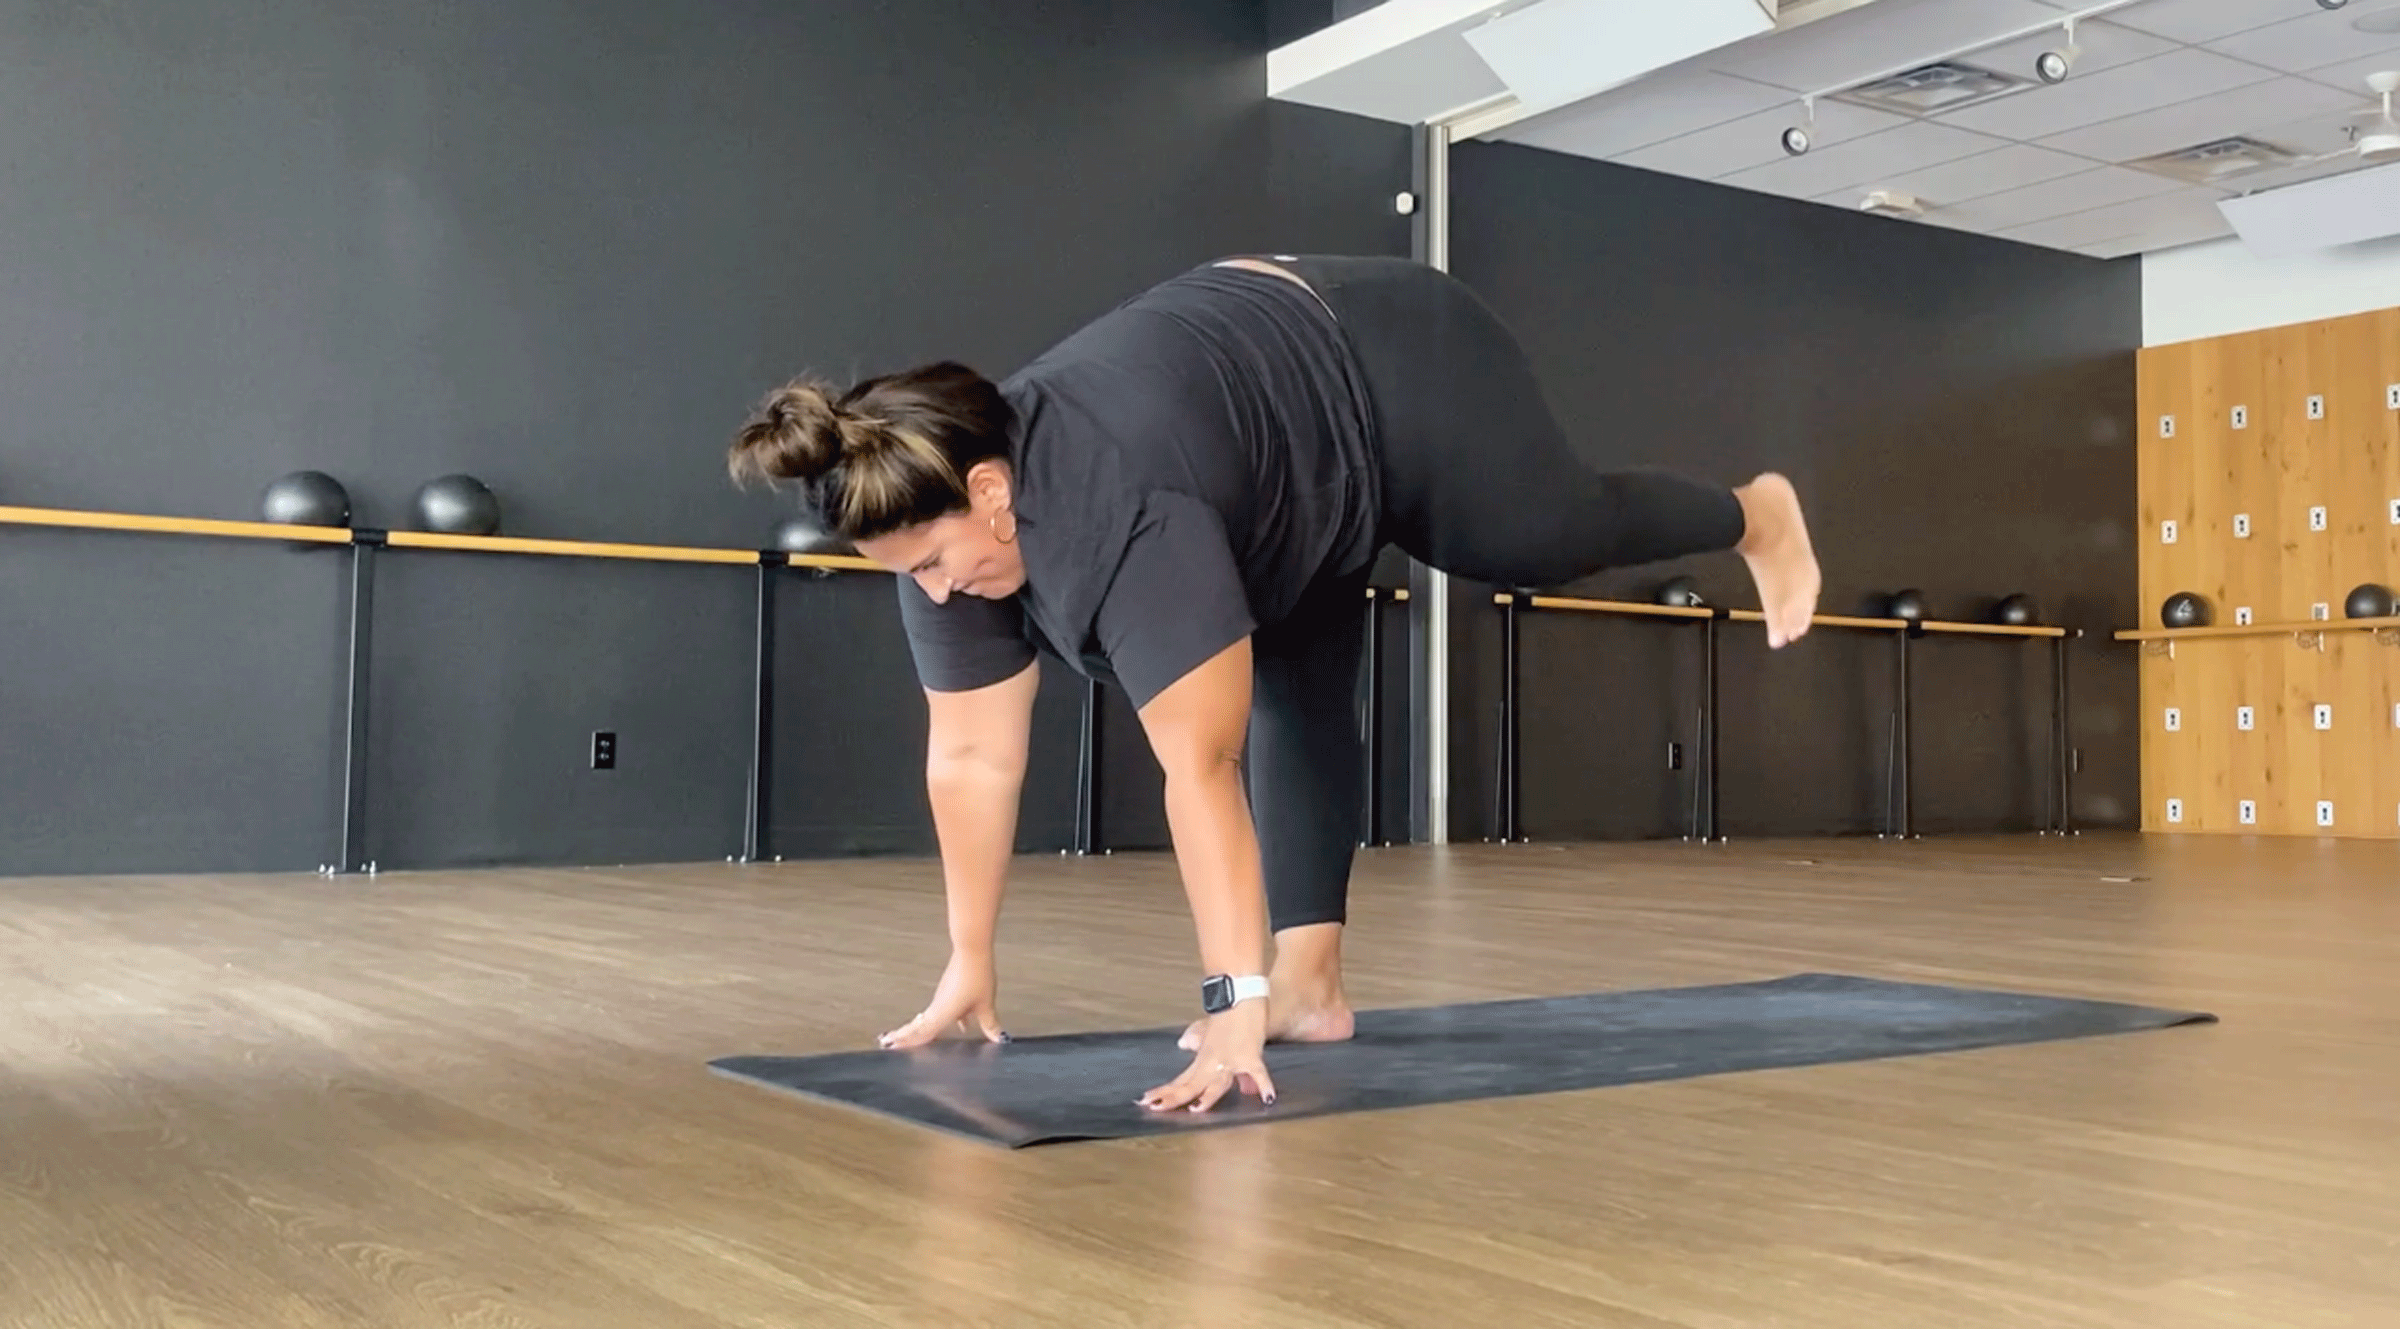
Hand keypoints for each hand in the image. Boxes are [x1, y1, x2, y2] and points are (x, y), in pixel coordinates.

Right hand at [878, 948, 1006, 1048]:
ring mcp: (941, 997)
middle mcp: (937, 1007)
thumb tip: (998, 1039)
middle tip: (890, 1043)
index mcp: (942, 1015)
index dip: (906, 1041)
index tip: (891, 1046)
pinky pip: (940, 1010)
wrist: (971, 951)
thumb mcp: (985, 1005)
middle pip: (918, 1026)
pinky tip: (961, 1024)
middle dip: (905, 1036)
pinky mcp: (947, 990)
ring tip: (915, 1038)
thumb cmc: (975, 976)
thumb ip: (990, 1024)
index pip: (921, 1034)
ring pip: (928, 1018)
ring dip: (921, 1029)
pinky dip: (940, 1019)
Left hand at [1139, 998, 1275, 1112]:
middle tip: (1156, 1108)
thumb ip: (1195, 1038)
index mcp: (1203, 1058)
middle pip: (1192, 1084)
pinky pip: (1257, 1073)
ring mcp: (1231, 1060)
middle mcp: (1213, 1062)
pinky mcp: (1251, 1056)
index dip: (1166, 1093)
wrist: (1240, 994)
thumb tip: (1184, 1044)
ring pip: (1217, 1083)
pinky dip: (1263, 1084)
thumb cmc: (1227, 1011)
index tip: (1148, 1101)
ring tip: (1196, 1110)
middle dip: (1174, 1098)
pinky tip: (1266, 1098)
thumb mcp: (1207, 1027)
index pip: (1182, 1080)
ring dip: (1207, 1097)